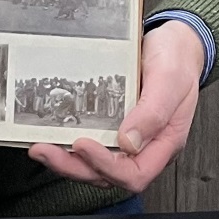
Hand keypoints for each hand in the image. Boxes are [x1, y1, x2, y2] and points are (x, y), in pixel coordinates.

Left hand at [28, 20, 203, 194]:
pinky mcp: (112, 125)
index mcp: (164, 143)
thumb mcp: (170, 80)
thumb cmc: (177, 61)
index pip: (135, 174)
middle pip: (108, 175)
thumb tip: (129, 142)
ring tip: (41, 147)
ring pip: (94, 164)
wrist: (176, 43)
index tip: (83, 144)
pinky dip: (69, 143)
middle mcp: (144, 147)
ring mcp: (126, 137)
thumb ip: (153, 112)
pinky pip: (91, 142)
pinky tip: (51, 134)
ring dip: (67, 160)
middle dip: (74, 166)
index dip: (106, 167)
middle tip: (46, 151)